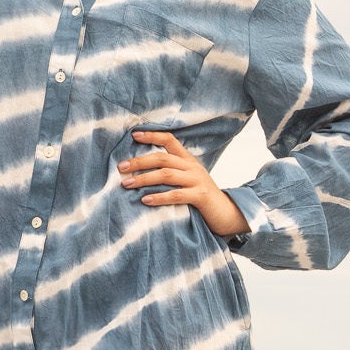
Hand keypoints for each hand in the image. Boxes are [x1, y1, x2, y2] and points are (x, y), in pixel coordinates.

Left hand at [117, 130, 250, 238]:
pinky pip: (176, 195)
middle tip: (121, 168)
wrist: (228, 214)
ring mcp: (197, 181)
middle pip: (162, 158)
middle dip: (139, 162)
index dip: (152, 135)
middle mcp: (192, 167)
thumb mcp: (188, 180)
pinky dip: (159, 197)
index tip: (134, 135)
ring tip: (127, 184)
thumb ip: (171, 173)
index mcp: (188, 160)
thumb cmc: (202, 198)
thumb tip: (141, 172)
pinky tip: (145, 200)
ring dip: (144, 179)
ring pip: (166, 175)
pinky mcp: (201, 196)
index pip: (170, 140)